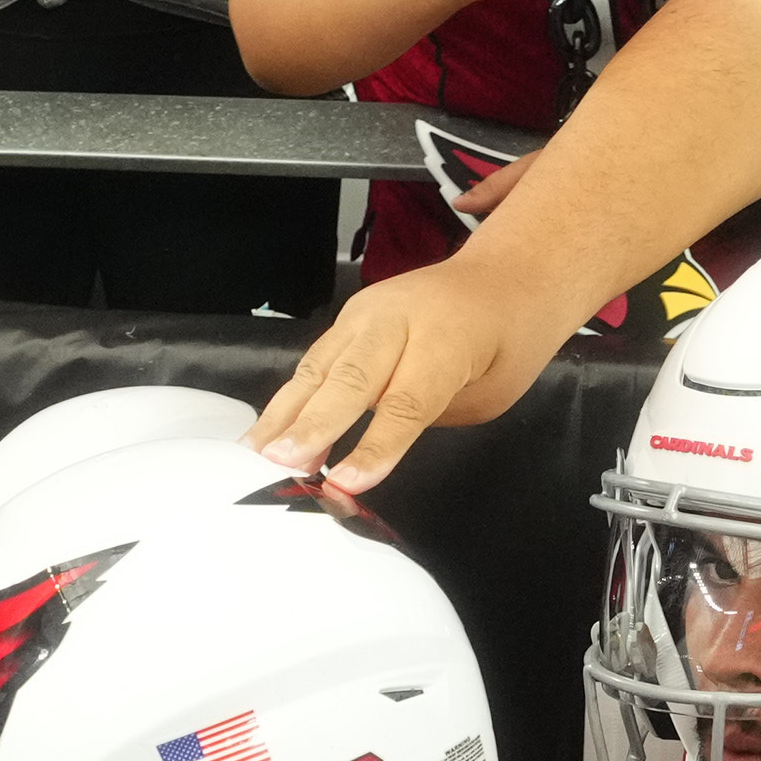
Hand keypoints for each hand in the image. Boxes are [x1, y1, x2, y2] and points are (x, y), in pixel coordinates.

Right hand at [254, 254, 575, 487]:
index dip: (374, 446)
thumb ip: (428, 420)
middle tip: (281, 464)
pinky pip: (316, 362)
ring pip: (321, 367)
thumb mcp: (489, 393)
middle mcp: (399, 319)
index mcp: (446, 339)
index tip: (343, 483)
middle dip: (314, 424)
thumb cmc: (505, 342)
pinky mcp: (348, 319)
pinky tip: (267, 433)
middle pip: (352, 378)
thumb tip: (367, 460)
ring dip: (286, 415)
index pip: (406, 402)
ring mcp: (367, 313)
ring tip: (255, 455)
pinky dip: (290, 399)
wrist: (503, 277)